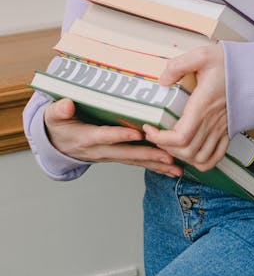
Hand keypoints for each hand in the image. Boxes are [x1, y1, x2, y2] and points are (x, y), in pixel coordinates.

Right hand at [43, 99, 182, 176]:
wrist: (57, 143)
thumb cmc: (59, 125)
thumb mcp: (54, 116)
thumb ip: (59, 110)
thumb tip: (66, 105)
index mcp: (87, 137)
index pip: (105, 136)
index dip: (119, 136)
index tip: (136, 134)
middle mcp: (101, 149)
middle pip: (126, 154)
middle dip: (148, 155)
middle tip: (169, 157)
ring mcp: (110, 154)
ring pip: (135, 160)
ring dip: (156, 164)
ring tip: (176, 168)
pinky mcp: (117, 155)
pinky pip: (137, 162)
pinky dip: (154, 166)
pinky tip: (171, 170)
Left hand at [142, 44, 228, 171]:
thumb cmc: (232, 63)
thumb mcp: (203, 55)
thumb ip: (179, 65)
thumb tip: (163, 81)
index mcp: (204, 105)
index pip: (180, 136)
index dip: (160, 139)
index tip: (150, 129)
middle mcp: (213, 121)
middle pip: (186, 151)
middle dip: (165, 147)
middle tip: (156, 135)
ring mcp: (222, 129)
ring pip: (199, 158)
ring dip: (181, 156)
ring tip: (170, 144)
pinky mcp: (228, 131)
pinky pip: (215, 158)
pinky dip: (201, 162)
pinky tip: (191, 153)